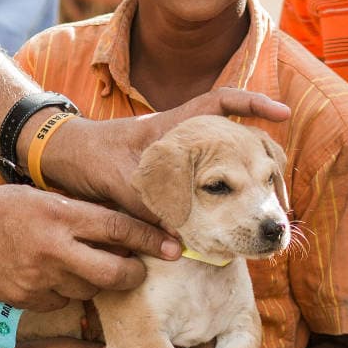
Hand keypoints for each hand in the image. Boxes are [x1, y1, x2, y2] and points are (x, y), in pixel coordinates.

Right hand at [0, 184, 174, 309]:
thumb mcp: (39, 198)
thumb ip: (76, 213)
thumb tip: (117, 228)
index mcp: (58, 214)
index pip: (117, 227)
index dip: (149, 239)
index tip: (172, 248)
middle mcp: (52, 248)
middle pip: (113, 272)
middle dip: (134, 274)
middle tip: (140, 271)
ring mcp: (39, 279)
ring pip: (89, 290)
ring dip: (96, 282)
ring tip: (86, 267)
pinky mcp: (27, 301)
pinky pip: (62, 302)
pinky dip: (65, 293)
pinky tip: (52, 278)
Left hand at [34, 88, 291, 223]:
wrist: (64, 159)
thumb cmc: (91, 159)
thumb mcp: (121, 181)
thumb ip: (147, 210)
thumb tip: (176, 246)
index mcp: (175, 125)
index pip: (222, 101)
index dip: (254, 103)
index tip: (283, 113)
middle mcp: (183, 136)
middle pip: (235, 135)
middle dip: (262, 153)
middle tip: (280, 179)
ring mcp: (180, 155)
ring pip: (225, 159)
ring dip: (247, 175)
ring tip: (268, 201)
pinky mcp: (172, 175)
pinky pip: (208, 181)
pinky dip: (224, 195)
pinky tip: (233, 215)